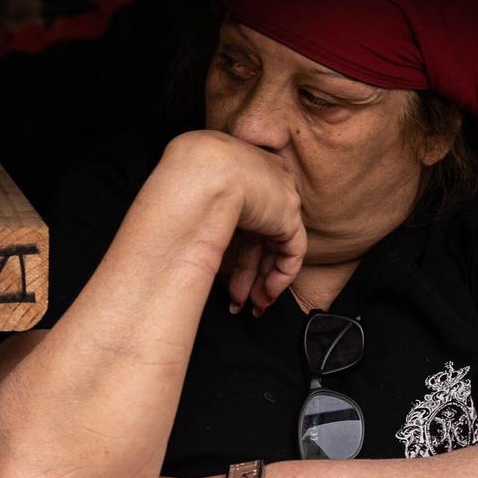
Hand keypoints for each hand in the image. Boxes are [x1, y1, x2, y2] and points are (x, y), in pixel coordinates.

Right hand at [156, 131, 305, 315]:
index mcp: (237, 178)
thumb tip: (187, 239)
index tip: (222, 276)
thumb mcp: (191, 193)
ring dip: (260, 281)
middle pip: (257, 238)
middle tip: (237, 300)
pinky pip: (291, 254)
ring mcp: (277, 200)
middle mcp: (259, 188)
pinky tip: (265, 295)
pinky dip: (279, 278)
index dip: (234, 254)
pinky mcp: (288, 217)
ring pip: (273, 249)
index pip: (242, 222)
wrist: (204, 171)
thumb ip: (201, 211)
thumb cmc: (187, 177)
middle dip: (246, 274)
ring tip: (249, 307)